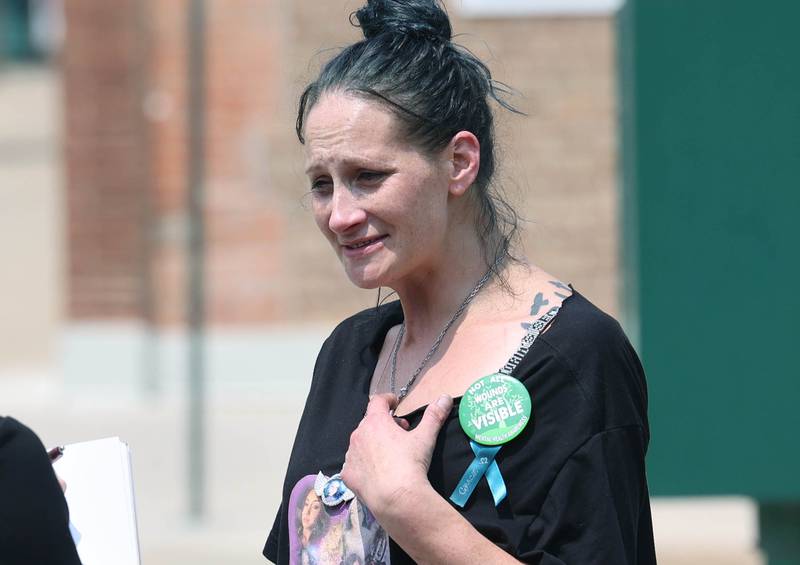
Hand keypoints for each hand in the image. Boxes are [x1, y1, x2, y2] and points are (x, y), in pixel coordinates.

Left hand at [341, 393, 452, 518]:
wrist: (396, 499)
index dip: (388, 400)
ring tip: (388, 454)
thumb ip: (434, 415)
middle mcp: (359, 434)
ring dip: (372, 443)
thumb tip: (445, 398)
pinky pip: (354, 463)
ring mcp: (351, 455)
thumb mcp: (425, 437)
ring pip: (361, 442)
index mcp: (375, 421)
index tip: (395, 403)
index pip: (378, 401)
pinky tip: (376, 472)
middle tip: (400, 433)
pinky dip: (363, 463)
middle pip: (370, 422)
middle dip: (384, 424)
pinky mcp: (347, 474)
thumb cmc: (410, 463)